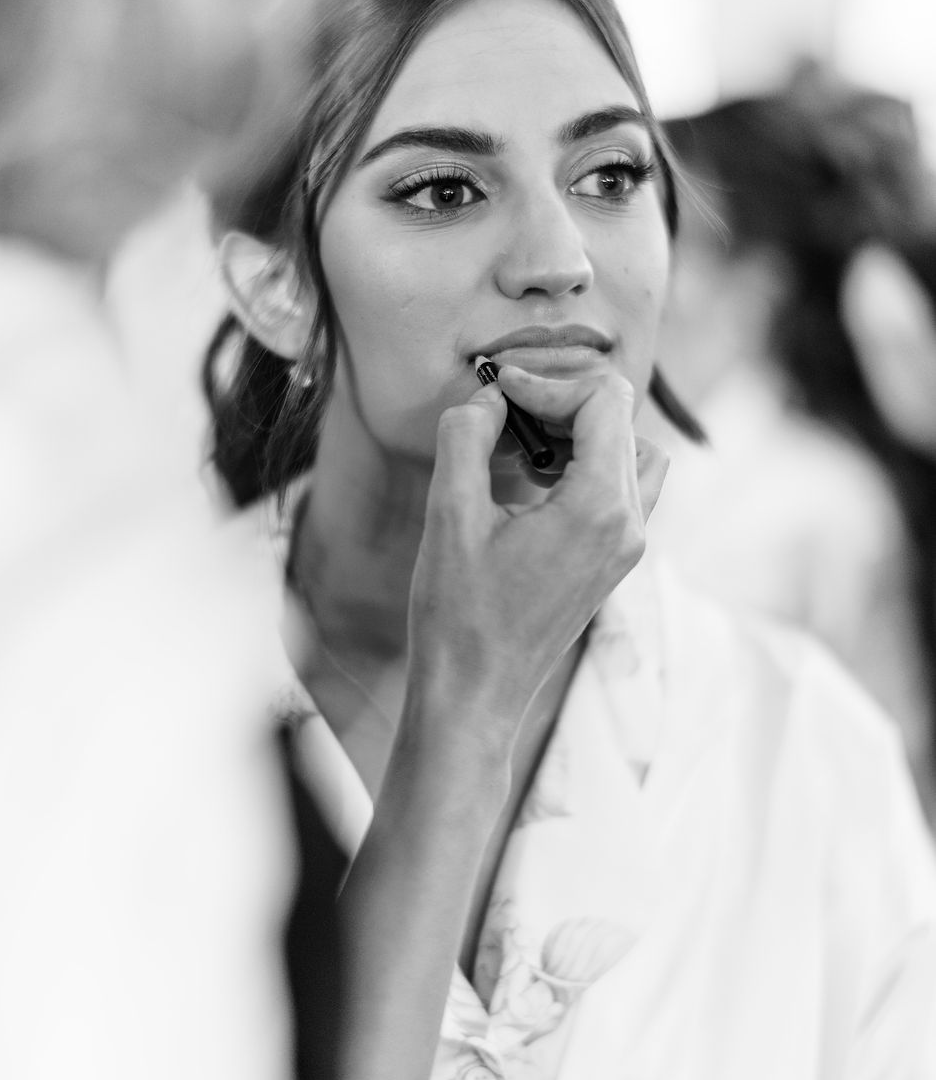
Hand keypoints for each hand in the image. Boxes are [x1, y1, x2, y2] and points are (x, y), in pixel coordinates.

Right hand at [407, 363, 667, 726]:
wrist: (475, 695)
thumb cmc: (459, 616)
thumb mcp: (449, 515)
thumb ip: (467, 436)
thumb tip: (487, 396)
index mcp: (599, 509)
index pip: (603, 401)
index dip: (546, 383)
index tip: (497, 392)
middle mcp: (629, 524)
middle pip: (621, 418)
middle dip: (562, 401)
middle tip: (504, 412)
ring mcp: (628, 545)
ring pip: (631, 450)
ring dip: (579, 431)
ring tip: (520, 446)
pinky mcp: (614, 560)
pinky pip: (620, 486)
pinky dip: (585, 463)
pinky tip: (531, 478)